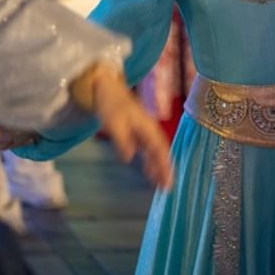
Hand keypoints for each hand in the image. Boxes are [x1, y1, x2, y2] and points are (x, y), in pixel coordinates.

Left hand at [71, 63, 173, 190]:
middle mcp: (149, 129)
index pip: (159, 149)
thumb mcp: (114, 123)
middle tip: (168, 187)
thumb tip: (129, 158)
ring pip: (155, 151)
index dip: (165, 165)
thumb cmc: (110, 104)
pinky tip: (148, 170)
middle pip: (161, 152)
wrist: (106, 87)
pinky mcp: (138, 130)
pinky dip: (150, 160)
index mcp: (147, 127)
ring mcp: (144, 130)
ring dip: (158, 166)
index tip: (168, 181)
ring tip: (160, 183)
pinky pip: (148, 148)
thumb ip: (123, 141)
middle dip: (165, 169)